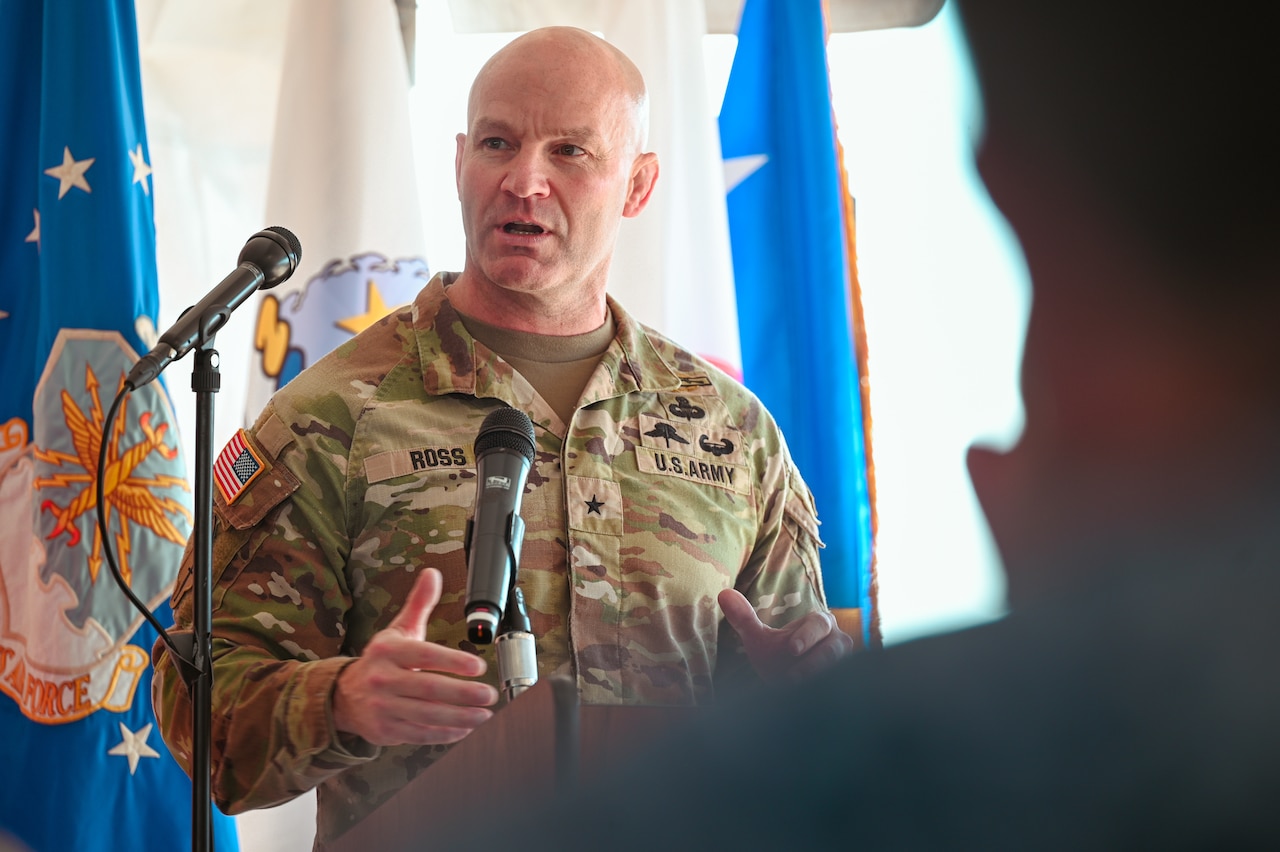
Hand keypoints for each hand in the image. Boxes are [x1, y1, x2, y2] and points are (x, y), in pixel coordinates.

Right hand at [332, 568, 498, 745]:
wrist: (344, 695)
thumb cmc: (382, 660)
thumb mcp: (398, 630)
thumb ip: (419, 603)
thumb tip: (432, 573)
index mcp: (388, 651)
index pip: (424, 656)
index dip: (452, 661)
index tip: (478, 666)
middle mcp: (383, 679)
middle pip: (429, 689)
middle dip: (463, 694)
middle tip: (489, 695)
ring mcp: (383, 707)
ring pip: (427, 715)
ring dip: (460, 717)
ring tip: (485, 715)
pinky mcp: (385, 730)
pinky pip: (420, 733)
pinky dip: (445, 734)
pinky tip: (466, 729)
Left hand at [718, 589, 854, 684]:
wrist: (790, 688)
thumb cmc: (776, 659)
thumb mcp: (758, 639)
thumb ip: (744, 619)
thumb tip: (723, 594)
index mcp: (820, 623)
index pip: (819, 624)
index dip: (807, 636)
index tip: (791, 649)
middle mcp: (838, 641)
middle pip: (834, 648)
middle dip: (814, 663)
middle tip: (793, 678)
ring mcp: (846, 664)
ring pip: (840, 670)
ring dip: (819, 680)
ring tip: (797, 692)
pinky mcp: (847, 684)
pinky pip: (844, 690)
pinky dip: (828, 696)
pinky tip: (811, 704)